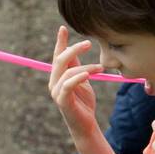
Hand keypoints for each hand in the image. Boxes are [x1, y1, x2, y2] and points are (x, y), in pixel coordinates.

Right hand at [48, 26, 101, 141]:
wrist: (86, 125)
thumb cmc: (84, 103)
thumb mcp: (83, 80)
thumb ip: (78, 66)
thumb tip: (76, 48)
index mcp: (58, 76)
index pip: (57, 56)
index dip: (60, 42)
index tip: (63, 28)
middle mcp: (54, 83)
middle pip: (60, 60)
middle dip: (74, 50)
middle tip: (89, 43)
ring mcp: (57, 93)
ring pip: (68, 72)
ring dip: (86, 67)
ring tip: (100, 68)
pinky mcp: (63, 102)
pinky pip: (68, 86)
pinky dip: (78, 78)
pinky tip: (88, 75)